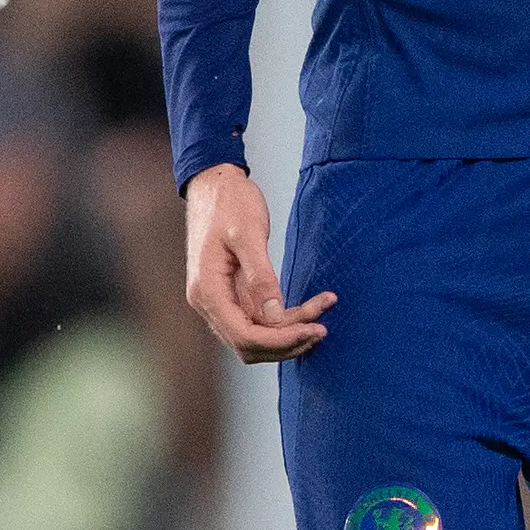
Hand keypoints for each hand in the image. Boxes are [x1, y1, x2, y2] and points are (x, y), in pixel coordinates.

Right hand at [184, 163, 332, 361]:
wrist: (216, 184)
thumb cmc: (229, 203)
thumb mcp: (248, 234)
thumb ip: (260, 277)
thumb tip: (274, 317)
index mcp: (207, 291)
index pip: (244, 336)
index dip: (280, 341)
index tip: (314, 329)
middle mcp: (209, 302)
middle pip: (250, 344)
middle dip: (287, 342)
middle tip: (322, 329)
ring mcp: (221, 300)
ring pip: (257, 335)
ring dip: (290, 332)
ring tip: (322, 315)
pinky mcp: (234, 294)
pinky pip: (260, 318)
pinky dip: (286, 318)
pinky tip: (313, 306)